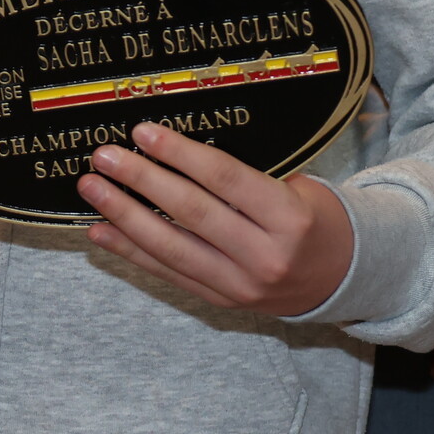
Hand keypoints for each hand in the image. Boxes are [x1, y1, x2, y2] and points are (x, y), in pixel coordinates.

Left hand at [77, 125, 356, 315]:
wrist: (341, 277)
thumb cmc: (314, 218)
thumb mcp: (297, 186)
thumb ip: (244, 175)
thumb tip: (175, 148)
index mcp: (288, 218)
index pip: (225, 180)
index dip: (180, 154)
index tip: (142, 132)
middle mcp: (265, 255)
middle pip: (192, 213)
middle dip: (142, 181)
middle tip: (104, 157)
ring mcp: (241, 284)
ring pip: (172, 248)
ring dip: (124, 216)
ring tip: (92, 189)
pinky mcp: (222, 301)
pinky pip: (169, 273)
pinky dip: (131, 251)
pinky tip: (101, 231)